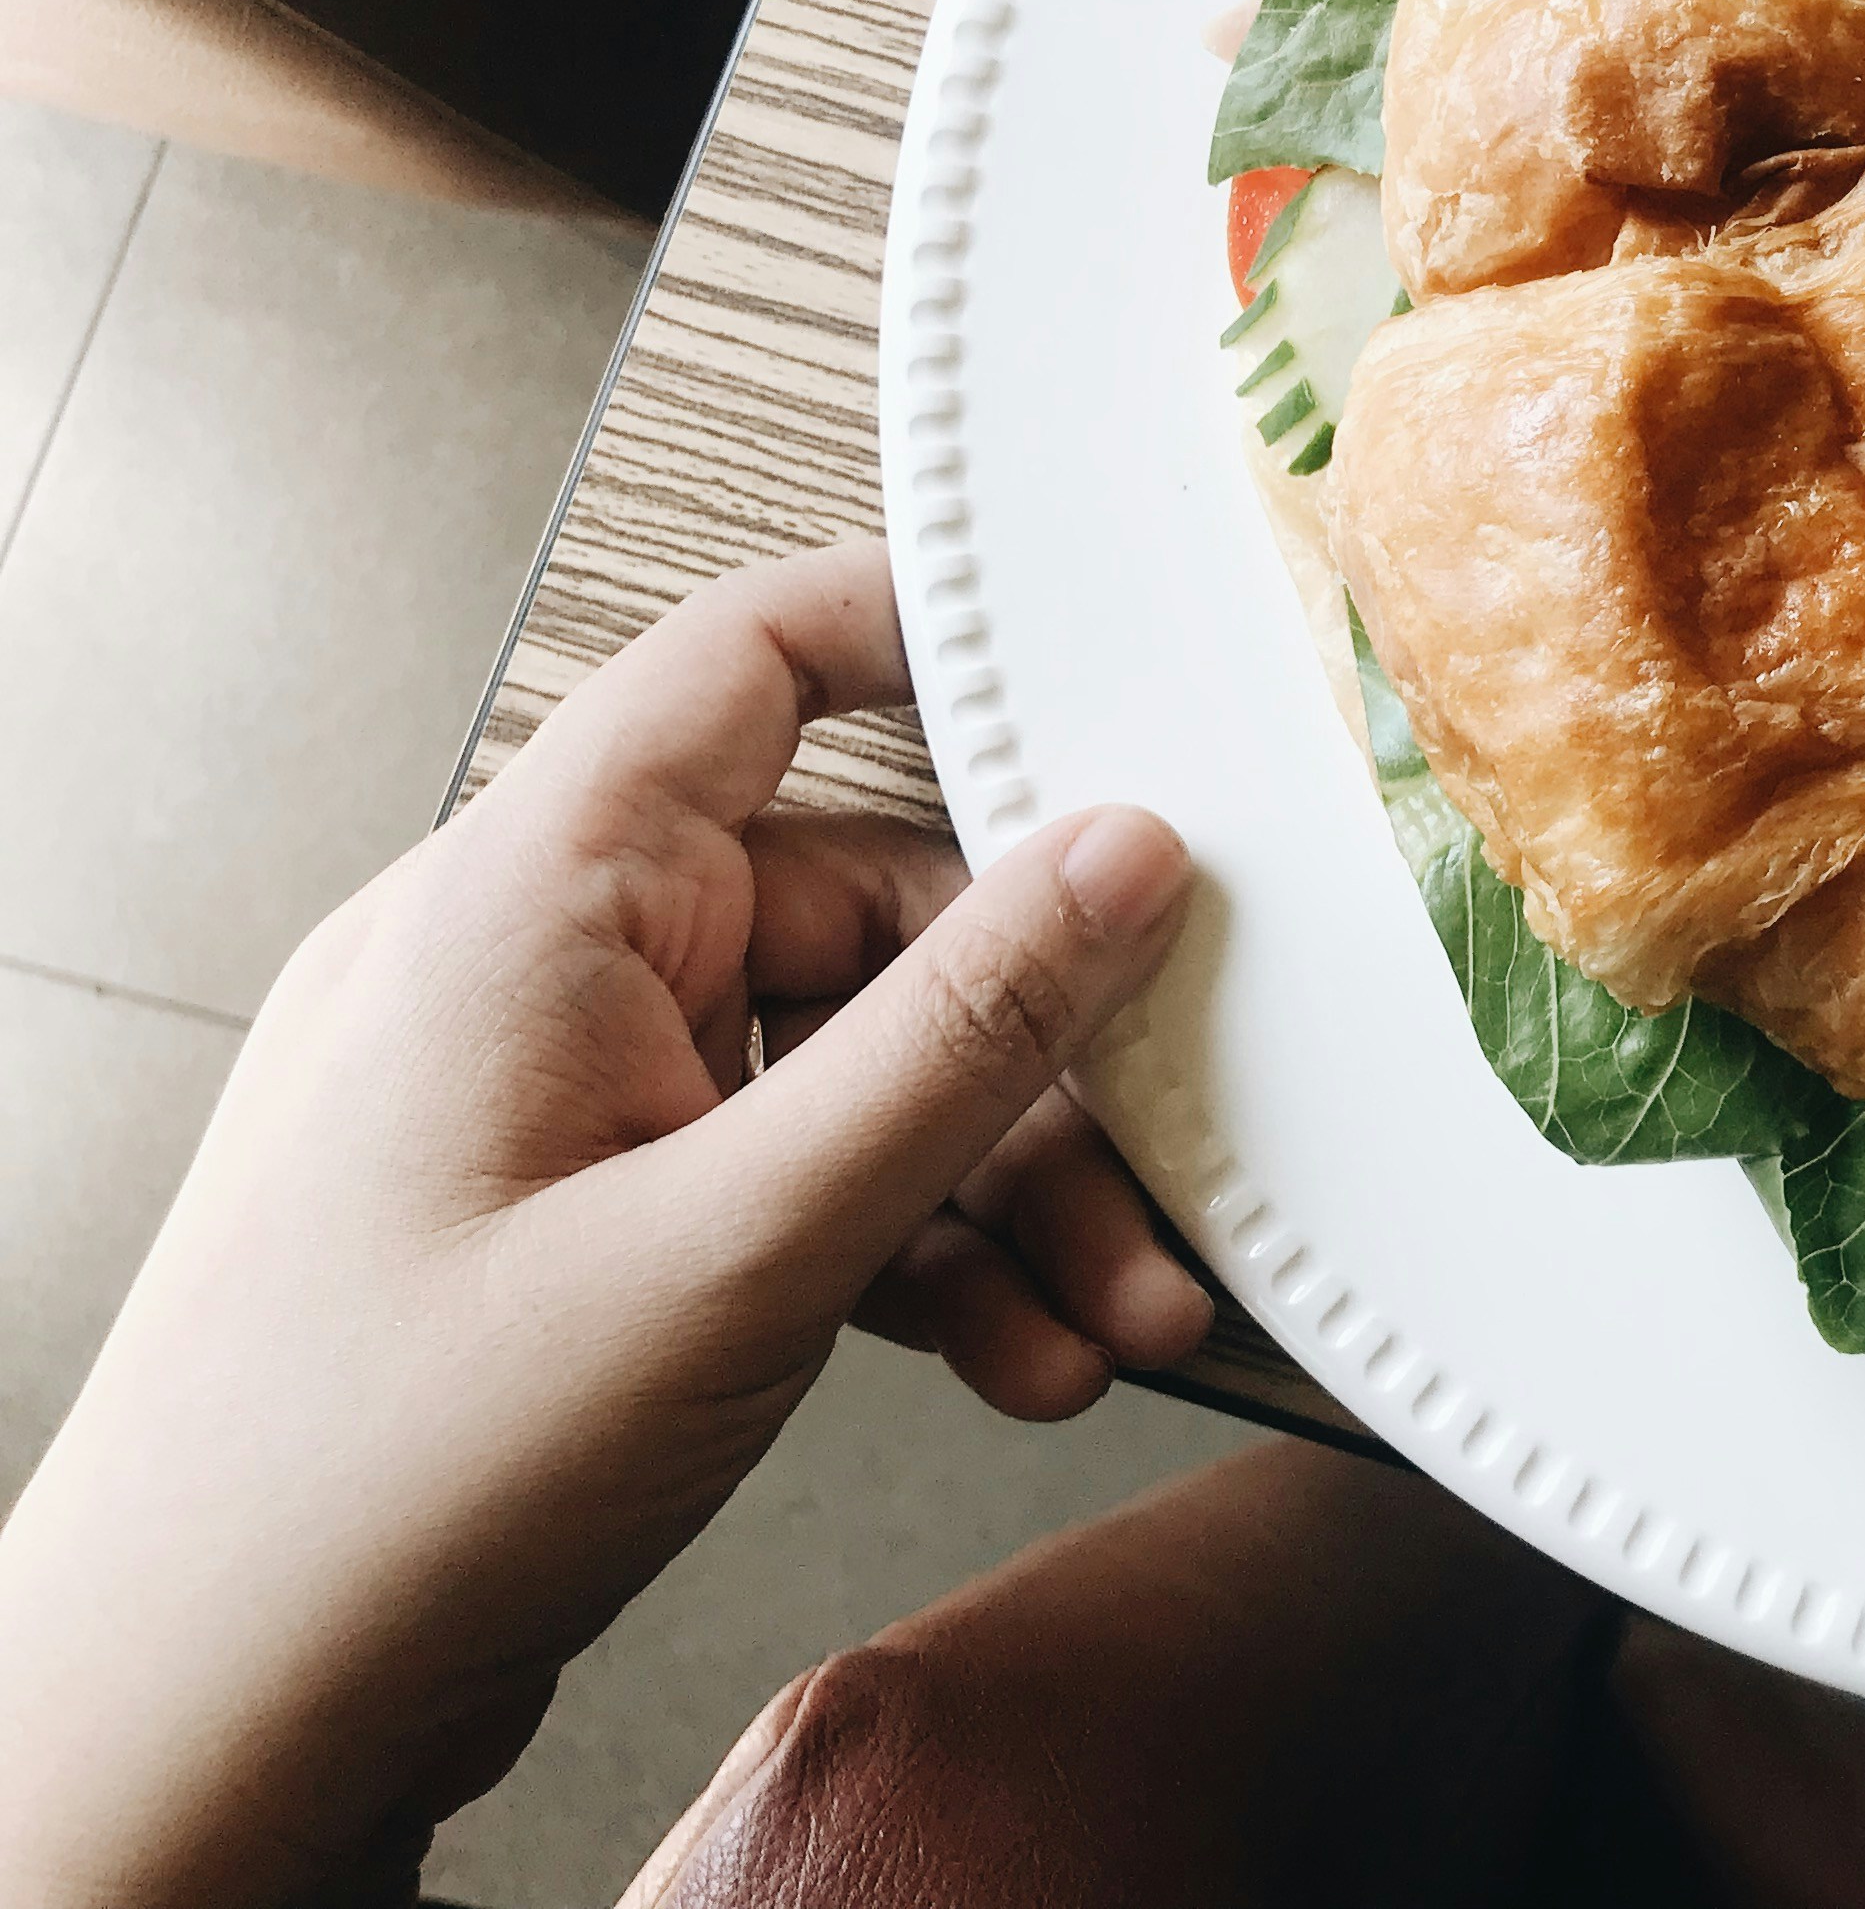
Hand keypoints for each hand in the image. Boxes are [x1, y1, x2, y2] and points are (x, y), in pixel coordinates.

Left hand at [0, 541, 1208, 1908]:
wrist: (199, 1731)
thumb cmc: (371, 1489)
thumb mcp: (735, 1246)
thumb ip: (954, 1040)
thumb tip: (1118, 864)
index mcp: (530, 896)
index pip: (755, 655)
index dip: (937, 639)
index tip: (1109, 699)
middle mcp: (534, 963)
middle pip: (861, 913)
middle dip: (1031, 1061)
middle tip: (1159, 1172)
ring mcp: (550, 1093)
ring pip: (845, 1065)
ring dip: (994, 1190)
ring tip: (1099, 1318)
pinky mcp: (573, 1213)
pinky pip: (785, 1169)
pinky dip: (904, 1252)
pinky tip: (1003, 1351)